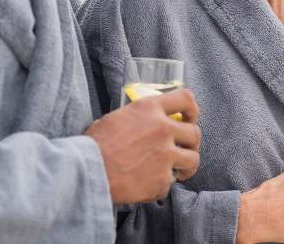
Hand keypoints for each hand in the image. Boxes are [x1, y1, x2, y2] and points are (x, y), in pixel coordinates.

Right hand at [85, 88, 200, 204]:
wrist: (88, 171)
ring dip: (186, 166)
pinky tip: (148, 184)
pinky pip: (170, 182)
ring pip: (193, 159)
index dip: (192, 109)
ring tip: (177, 171)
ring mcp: (165, 155)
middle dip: (192, 142)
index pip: (185, 98)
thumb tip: (142, 123)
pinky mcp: (162, 179)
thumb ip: (137, 118)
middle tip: (185, 149)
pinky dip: (161, 185)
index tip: (190, 118)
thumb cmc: (94, 144)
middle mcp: (162, 129)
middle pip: (194, 133)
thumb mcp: (116, 117)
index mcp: (149, 108)